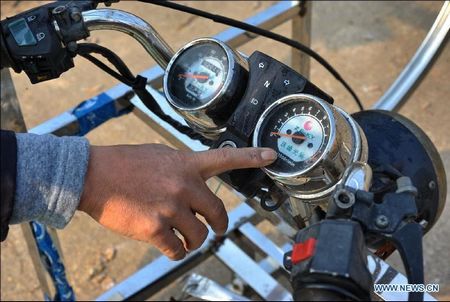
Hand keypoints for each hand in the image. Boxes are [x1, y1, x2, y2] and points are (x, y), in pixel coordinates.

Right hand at [78, 144, 276, 259]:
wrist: (93, 175)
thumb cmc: (123, 163)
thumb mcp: (159, 156)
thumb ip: (182, 168)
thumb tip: (194, 184)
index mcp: (186, 164)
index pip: (226, 158)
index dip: (252, 157)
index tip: (272, 157)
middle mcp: (185, 185)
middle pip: (219, 213)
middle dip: (219, 225)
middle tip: (217, 229)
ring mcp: (172, 207)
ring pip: (200, 236)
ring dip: (194, 241)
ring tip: (183, 237)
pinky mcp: (156, 228)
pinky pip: (177, 250)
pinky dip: (175, 251)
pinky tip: (167, 245)